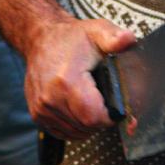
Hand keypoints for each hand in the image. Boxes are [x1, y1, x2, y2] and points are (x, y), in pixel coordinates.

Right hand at [23, 18, 134, 140]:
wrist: (41, 40)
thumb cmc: (70, 38)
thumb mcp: (97, 32)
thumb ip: (115, 38)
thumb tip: (127, 39)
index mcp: (67, 80)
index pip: (93, 117)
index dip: (109, 116)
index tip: (114, 105)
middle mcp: (50, 98)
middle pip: (86, 127)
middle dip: (100, 119)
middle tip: (103, 100)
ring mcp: (42, 108)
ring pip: (75, 132)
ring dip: (87, 124)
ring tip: (90, 102)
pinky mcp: (37, 115)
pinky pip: (63, 133)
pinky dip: (75, 126)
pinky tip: (77, 109)